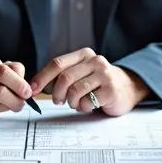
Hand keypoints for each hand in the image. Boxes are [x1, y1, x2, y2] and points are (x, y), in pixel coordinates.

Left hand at [30, 48, 147, 115]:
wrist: (129, 88)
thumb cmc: (99, 83)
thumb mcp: (82, 73)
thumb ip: (63, 75)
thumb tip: (35, 86)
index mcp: (84, 55)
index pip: (57, 64)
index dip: (42, 78)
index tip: (32, 89)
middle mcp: (95, 61)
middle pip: (64, 78)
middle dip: (56, 93)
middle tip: (58, 101)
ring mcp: (105, 75)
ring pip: (75, 91)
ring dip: (71, 102)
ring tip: (77, 103)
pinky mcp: (111, 90)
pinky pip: (87, 102)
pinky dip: (83, 107)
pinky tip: (89, 105)